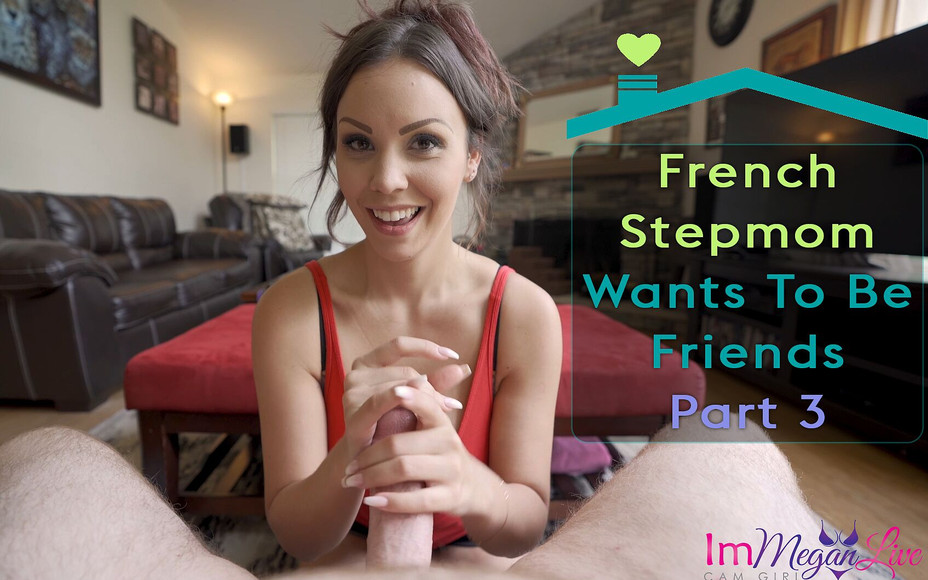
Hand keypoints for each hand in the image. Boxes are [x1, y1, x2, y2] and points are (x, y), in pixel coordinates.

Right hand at [341, 337, 469, 458]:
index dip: (425, 347)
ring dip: (422, 401)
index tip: (453, 354)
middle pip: (405, 372)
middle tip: (452, 405)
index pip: (398, 345)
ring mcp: (351, 392)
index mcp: (368, 364)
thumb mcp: (416, 402)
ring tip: (437, 417)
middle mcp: (356, 373)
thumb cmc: (393, 429)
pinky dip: (395, 399)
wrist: (370, 464)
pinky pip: (379, 401)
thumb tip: (464, 367)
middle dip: (431, 388)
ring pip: (399, 387)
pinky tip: (411, 399)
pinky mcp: (352, 413)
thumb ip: (436, 384)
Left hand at [342, 383, 481, 516]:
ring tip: (352, 481)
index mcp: (441, 422)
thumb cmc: (440, 453)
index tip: (393, 391)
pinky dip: (390, 501)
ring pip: (404, 469)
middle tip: (349, 467)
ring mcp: (451, 471)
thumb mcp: (433, 429)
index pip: (425, 404)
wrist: (472, 488)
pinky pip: (416, 500)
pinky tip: (371, 501)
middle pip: (398, 443)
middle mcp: (449, 443)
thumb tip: (412, 378)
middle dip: (367, 456)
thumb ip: (419, 406)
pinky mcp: (450, 497)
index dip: (411, 398)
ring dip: (371, 477)